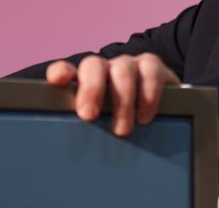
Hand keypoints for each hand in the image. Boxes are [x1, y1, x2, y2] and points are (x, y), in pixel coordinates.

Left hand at [45, 54, 180, 136]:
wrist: (160, 110)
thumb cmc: (120, 121)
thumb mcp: (100, 125)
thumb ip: (86, 128)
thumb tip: (74, 153)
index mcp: (83, 81)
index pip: (64, 70)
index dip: (60, 72)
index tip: (57, 82)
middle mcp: (104, 68)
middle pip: (93, 66)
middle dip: (91, 89)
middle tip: (89, 116)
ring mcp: (128, 64)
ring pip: (122, 70)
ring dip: (122, 101)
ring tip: (121, 130)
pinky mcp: (153, 66)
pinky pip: (151, 72)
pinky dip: (148, 95)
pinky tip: (144, 117)